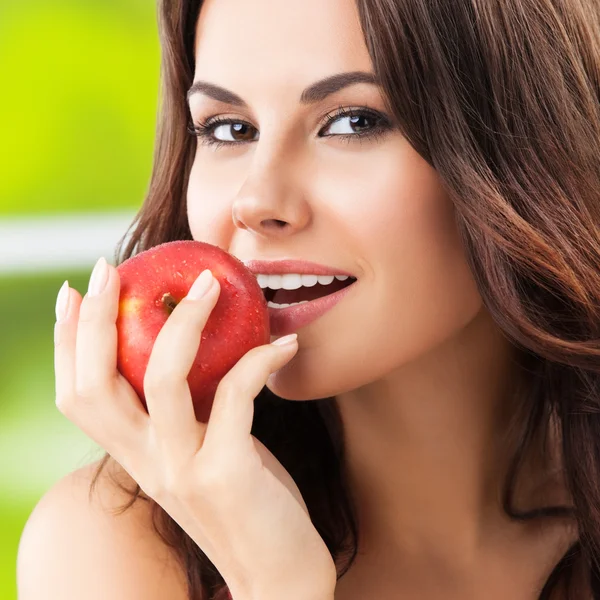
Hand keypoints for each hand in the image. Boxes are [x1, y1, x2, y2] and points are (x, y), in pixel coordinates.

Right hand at [53, 258, 337, 599]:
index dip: (67, 343)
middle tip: (111, 267)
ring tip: (210, 283)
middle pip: (97, 384)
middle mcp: (147, 464)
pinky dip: (258, 360)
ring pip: (161, 379)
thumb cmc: (246, 502)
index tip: (74, 293)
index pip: (78, 396)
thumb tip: (200, 350)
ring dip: (185, 321)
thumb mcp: (204, 453)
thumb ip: (190, 413)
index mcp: (136, 456)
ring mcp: (183, 470)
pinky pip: (235, 396)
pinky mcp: (226, 474)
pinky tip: (284, 343)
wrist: (277, 578)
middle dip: (98, 319)